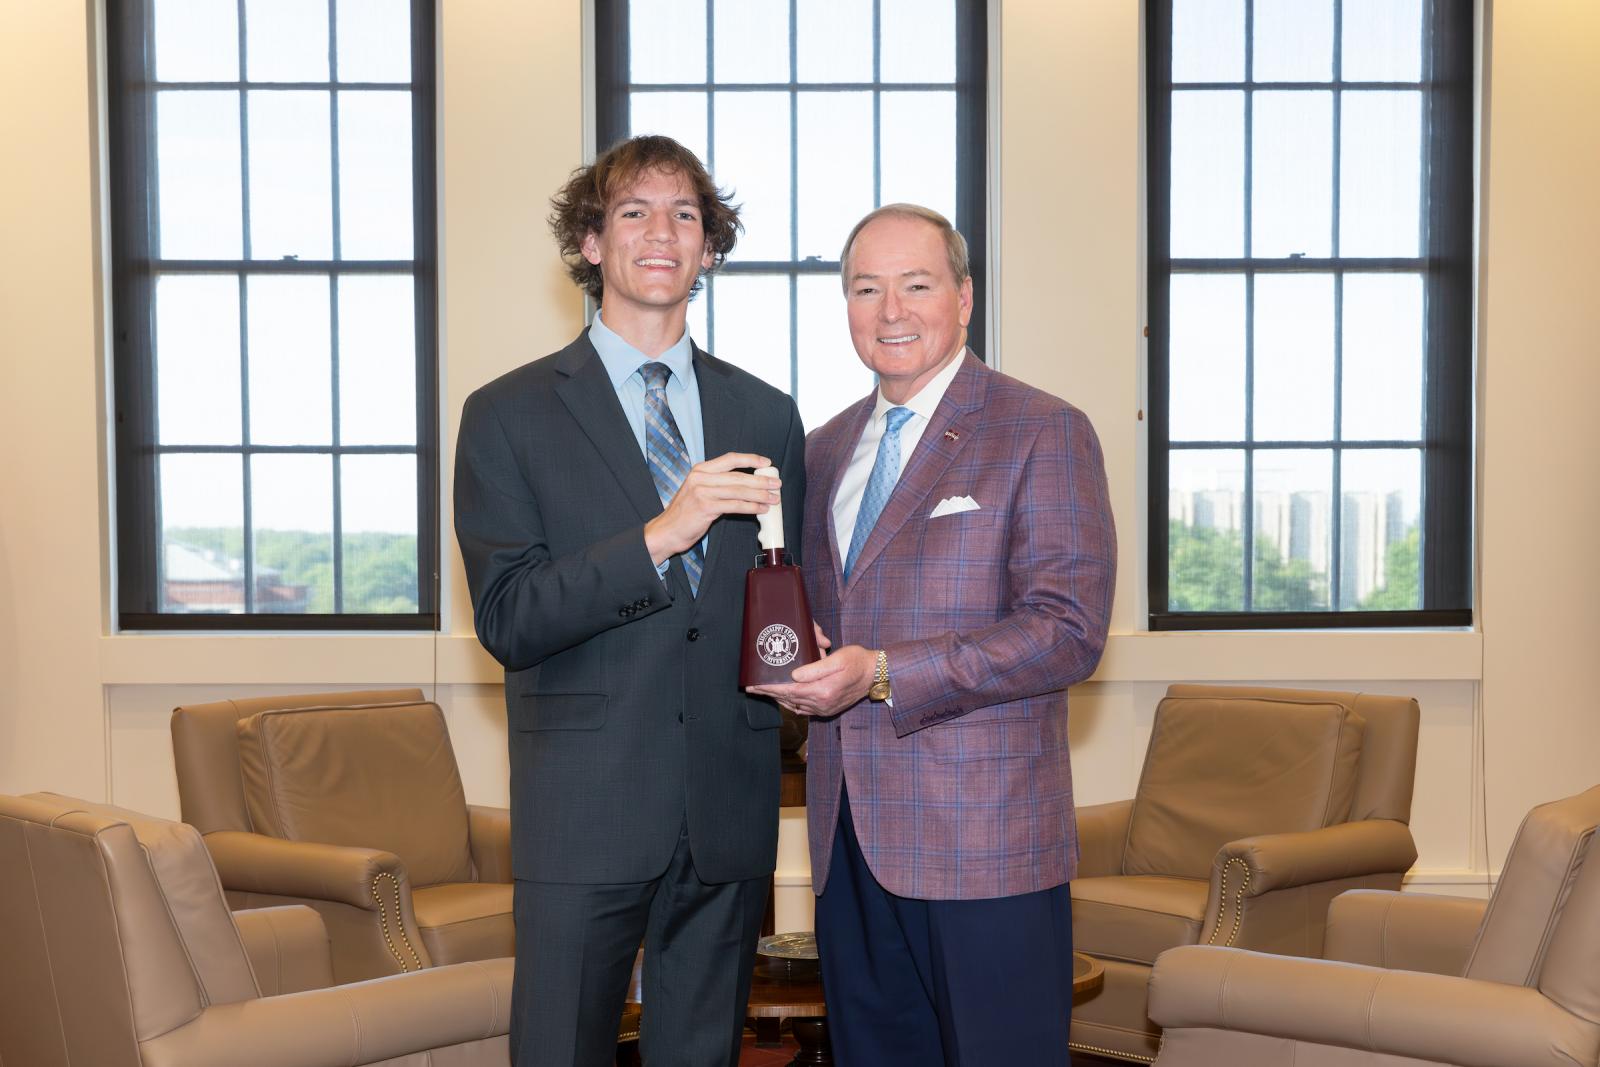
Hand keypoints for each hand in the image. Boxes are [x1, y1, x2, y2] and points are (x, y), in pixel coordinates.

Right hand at [643, 452, 779, 563]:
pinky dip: (751, 507)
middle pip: (738, 476)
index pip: (730, 458)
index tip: (766, 462)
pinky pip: (735, 505)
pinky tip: (761, 509)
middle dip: (761, 480)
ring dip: (760, 495)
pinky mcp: (706, 507)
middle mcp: (701, 477)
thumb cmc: (685, 513)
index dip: (750, 459)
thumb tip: (747, 484)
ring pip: (739, 490)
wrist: (666, 531)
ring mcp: (702, 492)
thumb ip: (717, 484)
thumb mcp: (698, 490)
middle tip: (776, 484)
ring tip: (774, 498)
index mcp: (700, 470)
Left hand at [749, 644, 875, 717]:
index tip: (754, 685)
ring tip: (764, 692)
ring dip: (778, 699)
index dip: (769, 688)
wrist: (876, 675)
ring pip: (794, 705)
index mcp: (823, 691)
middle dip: (769, 693)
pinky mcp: (827, 710)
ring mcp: (825, 709)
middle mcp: (822, 704)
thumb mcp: (838, 659)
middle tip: (752, 688)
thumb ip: (815, 668)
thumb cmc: (858, 661)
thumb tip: (793, 675)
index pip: (788, 690)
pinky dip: (791, 704)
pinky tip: (784, 698)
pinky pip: (804, 709)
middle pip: (788, 699)